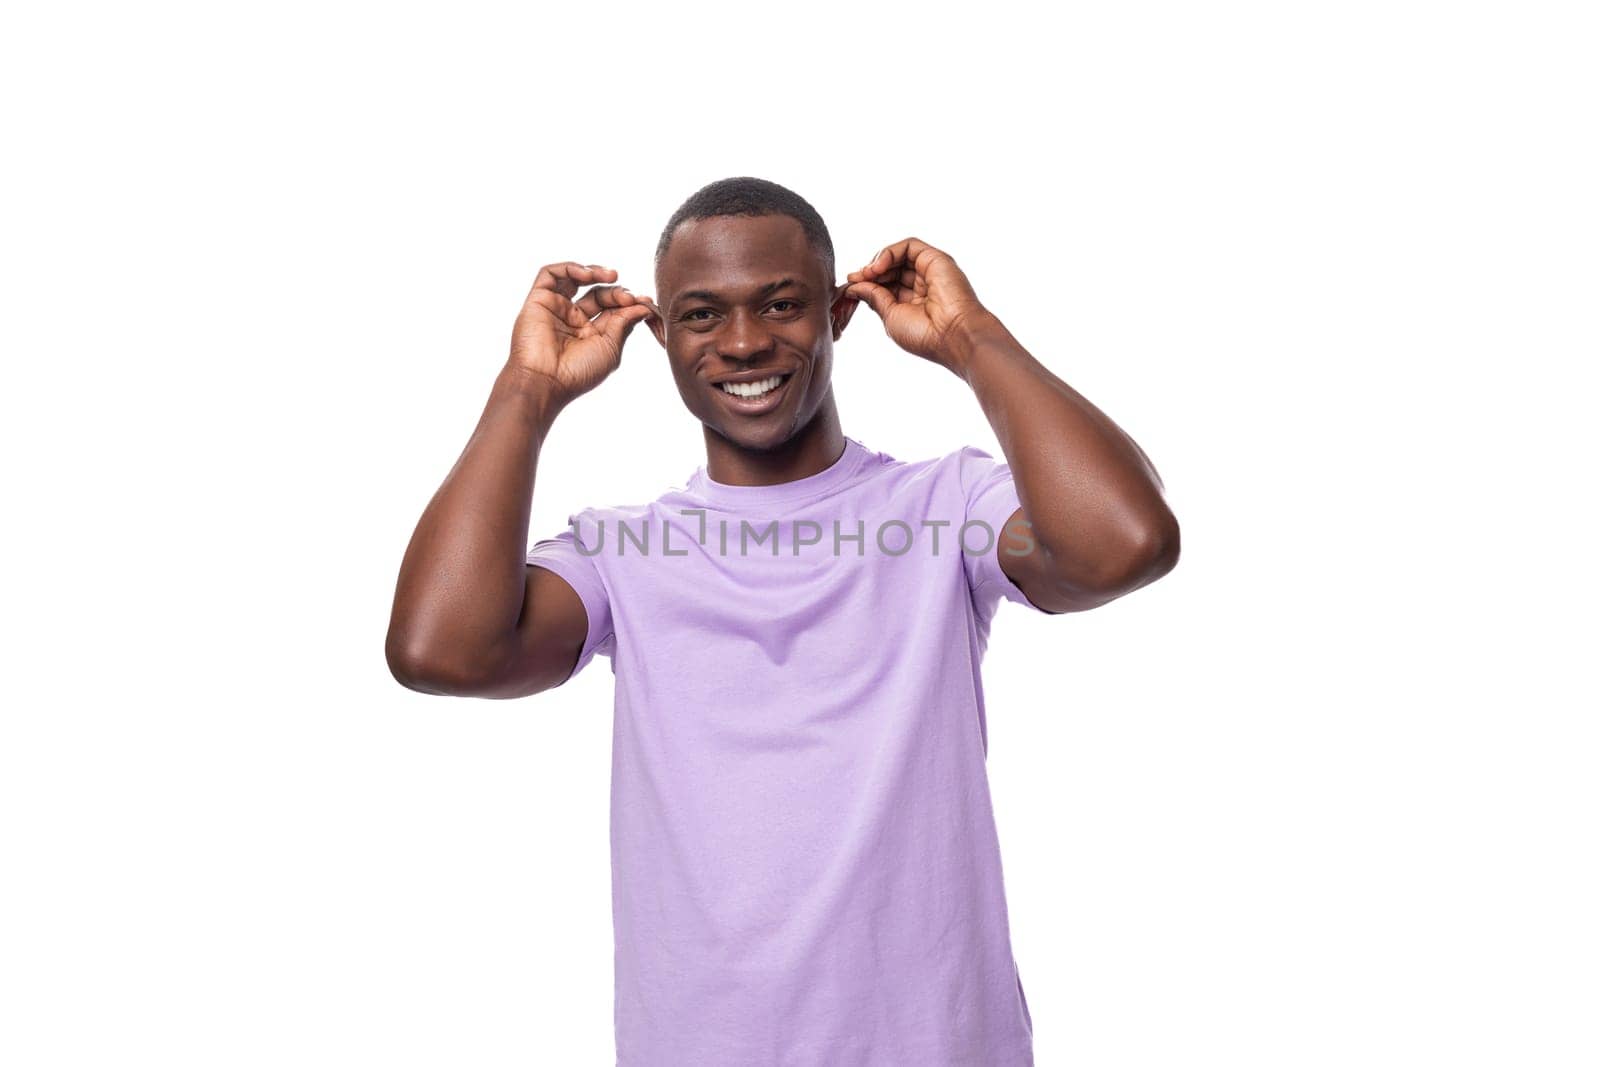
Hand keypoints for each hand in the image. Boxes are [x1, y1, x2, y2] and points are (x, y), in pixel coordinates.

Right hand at [508, 262, 656, 402]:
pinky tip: (588, 275)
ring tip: (612, 275)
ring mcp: (555, 308)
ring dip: (596, 273)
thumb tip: (644, 306)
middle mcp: (573, 320)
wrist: (545, 381)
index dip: (629, 303)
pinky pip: (551, 274)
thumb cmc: (578, 372)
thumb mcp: (611, 348)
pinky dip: (571, 268)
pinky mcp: (538, 300)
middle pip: (598, 294)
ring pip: (576, 279)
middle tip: (629, 297)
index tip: (645, 303)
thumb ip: (624, 323)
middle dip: (616, 292)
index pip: (613, 310)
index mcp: (591, 335)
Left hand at [845, 238, 996, 370]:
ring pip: (898, 256)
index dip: (866, 283)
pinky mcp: (936, 259)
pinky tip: (879, 267)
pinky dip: (890, 252)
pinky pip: (908, 246)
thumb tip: (853, 286)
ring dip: (877, 262)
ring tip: (867, 274)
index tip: (850, 286)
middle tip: (855, 278)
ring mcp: (929, 271)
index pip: (884, 285)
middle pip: (889, 269)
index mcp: (912, 303)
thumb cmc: (925, 335)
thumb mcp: (890, 316)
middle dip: (869, 272)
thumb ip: (874, 297)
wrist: (953, 336)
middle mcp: (922, 285)